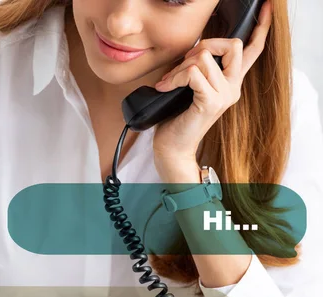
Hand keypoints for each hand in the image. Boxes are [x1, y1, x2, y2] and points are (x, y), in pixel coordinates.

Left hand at [152, 0, 272, 168]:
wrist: (173, 147)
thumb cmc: (177, 118)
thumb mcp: (191, 87)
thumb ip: (200, 68)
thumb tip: (196, 49)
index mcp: (231, 83)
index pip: (253, 52)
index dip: (261, 28)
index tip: (268, 7)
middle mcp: (233, 88)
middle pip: (232, 44)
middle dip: (204, 45)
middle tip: (185, 63)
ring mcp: (225, 95)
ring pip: (205, 56)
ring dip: (180, 66)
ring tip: (169, 82)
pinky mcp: (211, 102)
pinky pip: (192, 72)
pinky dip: (174, 77)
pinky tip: (165, 87)